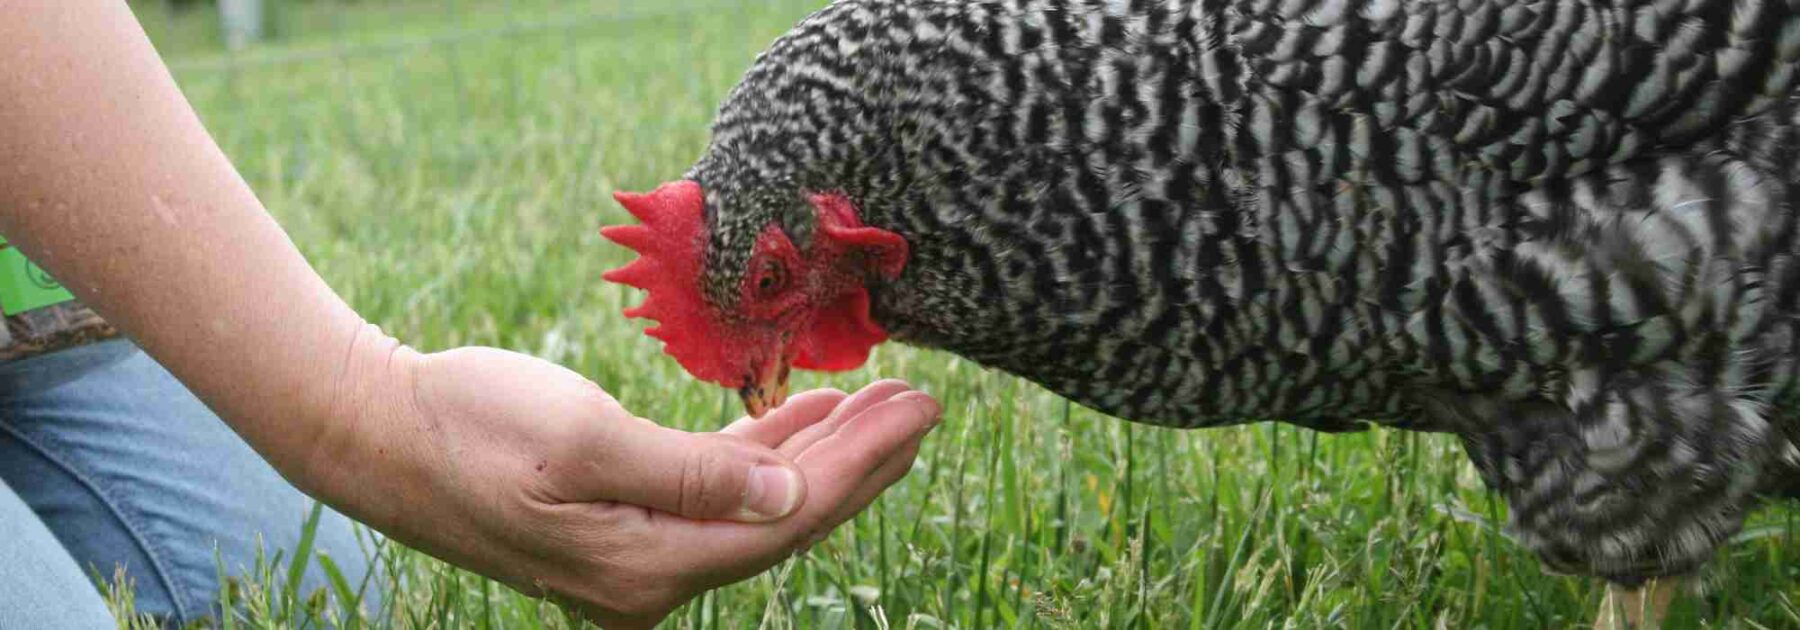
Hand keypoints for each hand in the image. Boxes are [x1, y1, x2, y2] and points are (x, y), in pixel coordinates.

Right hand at [315, 345, 940, 628]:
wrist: (374, 430)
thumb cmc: (467, 425)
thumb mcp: (580, 440)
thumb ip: (689, 474)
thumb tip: (788, 497)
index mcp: (648, 566)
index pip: (788, 517)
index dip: (861, 464)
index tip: (922, 411)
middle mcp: (653, 576)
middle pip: (786, 519)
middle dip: (861, 460)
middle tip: (926, 404)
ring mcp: (638, 551)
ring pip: (758, 502)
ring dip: (820, 451)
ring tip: (885, 403)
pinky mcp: (622, 517)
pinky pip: (717, 489)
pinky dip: (764, 450)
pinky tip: (804, 415)